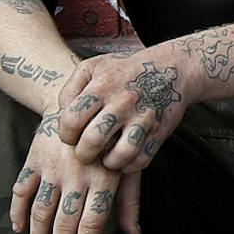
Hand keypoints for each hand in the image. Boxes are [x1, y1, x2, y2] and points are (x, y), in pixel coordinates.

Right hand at [10, 110, 142, 233]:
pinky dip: (18, 213)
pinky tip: (20, 230)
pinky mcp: (35, 158)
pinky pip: (22, 190)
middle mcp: (78, 175)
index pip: (92, 225)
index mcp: (104, 179)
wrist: (79, 99)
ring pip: (41, 211)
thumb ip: (129, 202)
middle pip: (65, 224)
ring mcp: (53, 166)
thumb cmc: (108, 140)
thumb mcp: (125, 166)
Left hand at [55, 47, 194, 169]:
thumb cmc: (125, 70)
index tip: (70, 137)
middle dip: (83, 154)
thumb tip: (62, 112)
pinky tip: (123, 159)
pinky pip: (141, 161)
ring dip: (108, 164)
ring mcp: (142, 119)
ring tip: (105, 159)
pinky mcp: (159, 132)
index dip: (65, 134)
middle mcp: (122, 103)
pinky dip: (129, 166)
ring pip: (119, 155)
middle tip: (85, 153)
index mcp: (101, 86)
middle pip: (92, 141)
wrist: (172, 68)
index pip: (72, 119)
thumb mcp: (94, 66)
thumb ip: (71, 87)